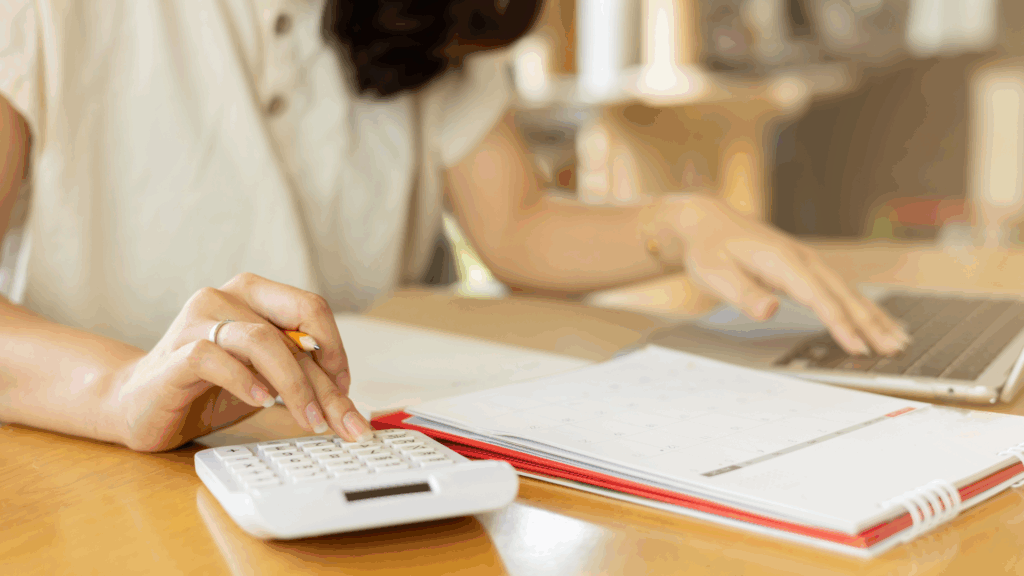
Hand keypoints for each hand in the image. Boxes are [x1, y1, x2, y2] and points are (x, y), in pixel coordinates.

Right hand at [110, 273, 373, 451]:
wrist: (137, 405)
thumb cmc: (208, 389)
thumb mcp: (266, 380)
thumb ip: (303, 379)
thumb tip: (351, 408)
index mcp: (254, 293)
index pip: (312, 309)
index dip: (337, 351)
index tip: (345, 393)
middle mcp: (226, 297)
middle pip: (295, 330)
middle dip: (326, 383)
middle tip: (345, 423)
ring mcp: (198, 321)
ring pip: (262, 341)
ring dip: (295, 386)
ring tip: (309, 420)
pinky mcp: (175, 353)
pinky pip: (215, 358)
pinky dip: (245, 381)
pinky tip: (261, 402)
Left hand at [645, 194, 908, 355]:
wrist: (707, 223)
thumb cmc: (709, 249)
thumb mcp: (714, 273)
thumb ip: (743, 293)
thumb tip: (768, 310)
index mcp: (782, 261)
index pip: (819, 297)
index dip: (840, 324)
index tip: (858, 347)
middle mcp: (802, 259)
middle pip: (843, 295)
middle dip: (870, 323)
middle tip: (894, 349)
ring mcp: (806, 262)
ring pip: (847, 291)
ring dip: (873, 316)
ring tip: (897, 339)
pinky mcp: (805, 267)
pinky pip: (839, 289)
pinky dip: (861, 306)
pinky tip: (876, 320)